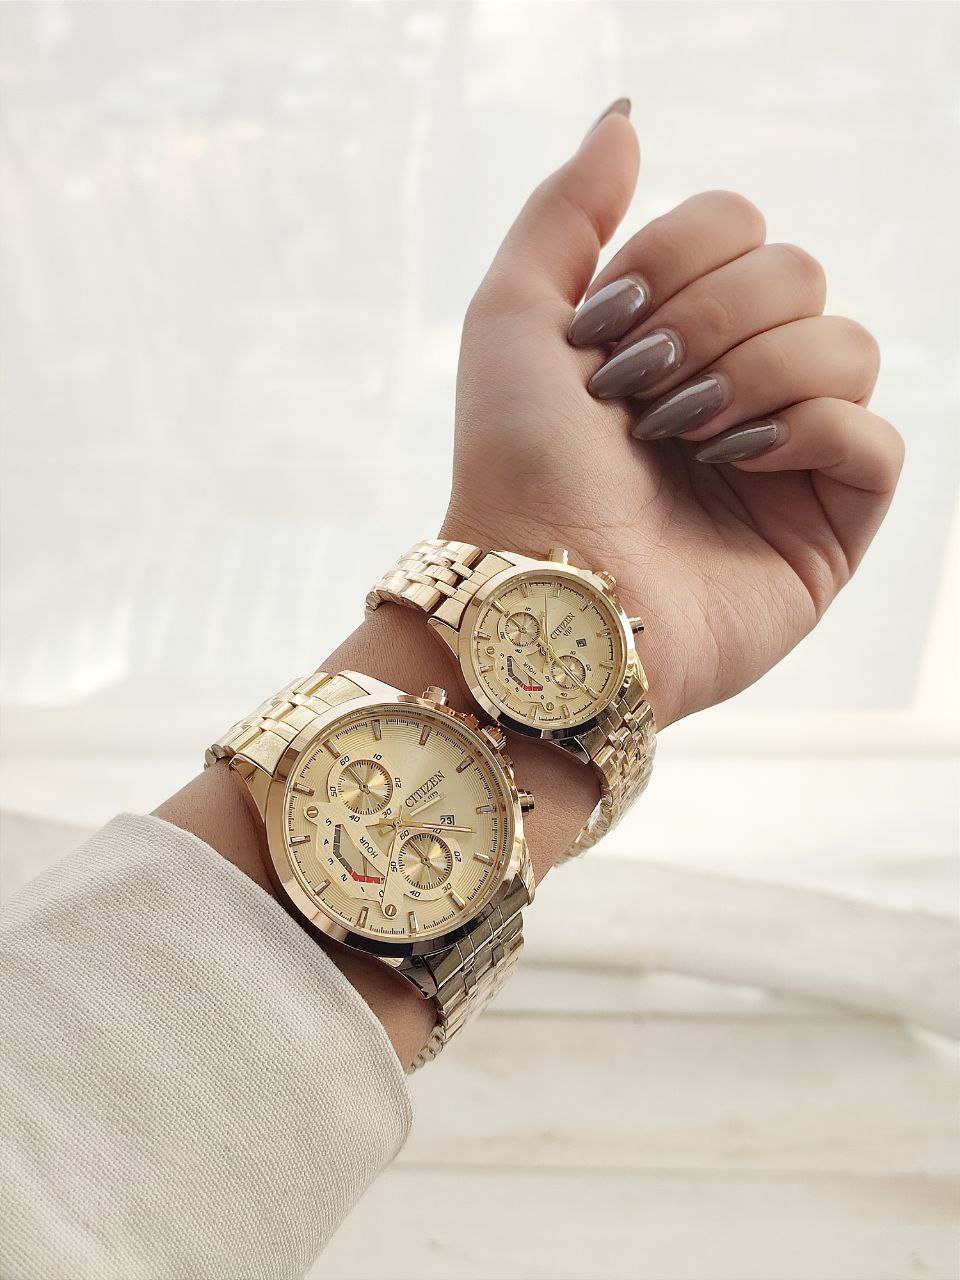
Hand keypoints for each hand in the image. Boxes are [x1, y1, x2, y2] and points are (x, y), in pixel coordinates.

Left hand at [443, 103, 902, 728]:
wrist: (542, 592)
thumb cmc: (515, 466)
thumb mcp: (513, 315)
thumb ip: (566, 209)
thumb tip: (627, 118)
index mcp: (672, 332)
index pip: (738, 223)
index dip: (678, 258)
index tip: (604, 335)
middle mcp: (735, 383)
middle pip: (798, 272)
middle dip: (711, 322)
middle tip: (643, 396)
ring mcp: (786, 456)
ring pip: (848, 344)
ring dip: (759, 375)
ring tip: (689, 440)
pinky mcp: (827, 525)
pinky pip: (874, 436)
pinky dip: (807, 436)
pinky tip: (741, 468)